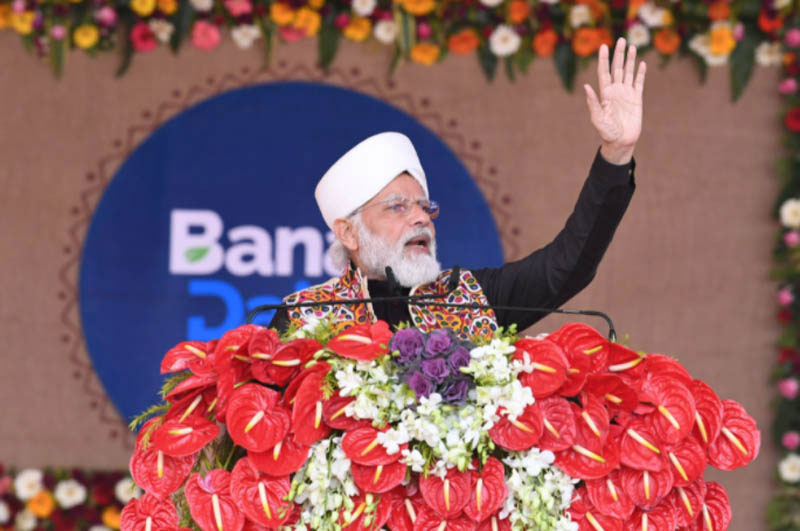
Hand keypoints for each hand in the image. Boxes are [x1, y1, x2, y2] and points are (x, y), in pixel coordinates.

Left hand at [584, 37, 645, 164]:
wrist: (621, 142)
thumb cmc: (606, 132)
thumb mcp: (598, 118)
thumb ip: (593, 103)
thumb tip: (586, 87)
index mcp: (605, 93)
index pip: (604, 72)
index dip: (603, 59)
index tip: (604, 46)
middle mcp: (615, 91)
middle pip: (617, 68)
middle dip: (618, 54)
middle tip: (621, 40)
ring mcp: (626, 94)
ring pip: (628, 72)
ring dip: (630, 60)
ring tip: (632, 46)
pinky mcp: (636, 99)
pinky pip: (638, 83)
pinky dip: (640, 73)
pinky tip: (641, 64)